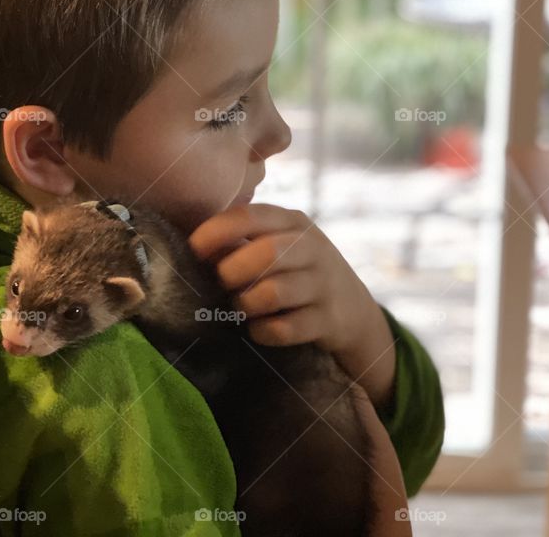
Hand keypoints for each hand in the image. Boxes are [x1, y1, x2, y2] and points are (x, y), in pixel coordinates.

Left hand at [188, 203, 396, 407]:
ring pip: (274, 293)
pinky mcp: (328, 320)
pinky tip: (258, 329)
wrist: (354, 311)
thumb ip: (242, 241)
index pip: (251, 216)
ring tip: (241, 307)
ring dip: (246, 304)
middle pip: (266, 252)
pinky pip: (285, 328)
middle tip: (223, 284)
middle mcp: (312, 248)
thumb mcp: (279, 244)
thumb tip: (194, 248)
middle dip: (233, 271)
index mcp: (293, 222)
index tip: (194, 249)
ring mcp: (324, 284)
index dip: (216, 231)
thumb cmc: (298, 271)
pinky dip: (263, 331)